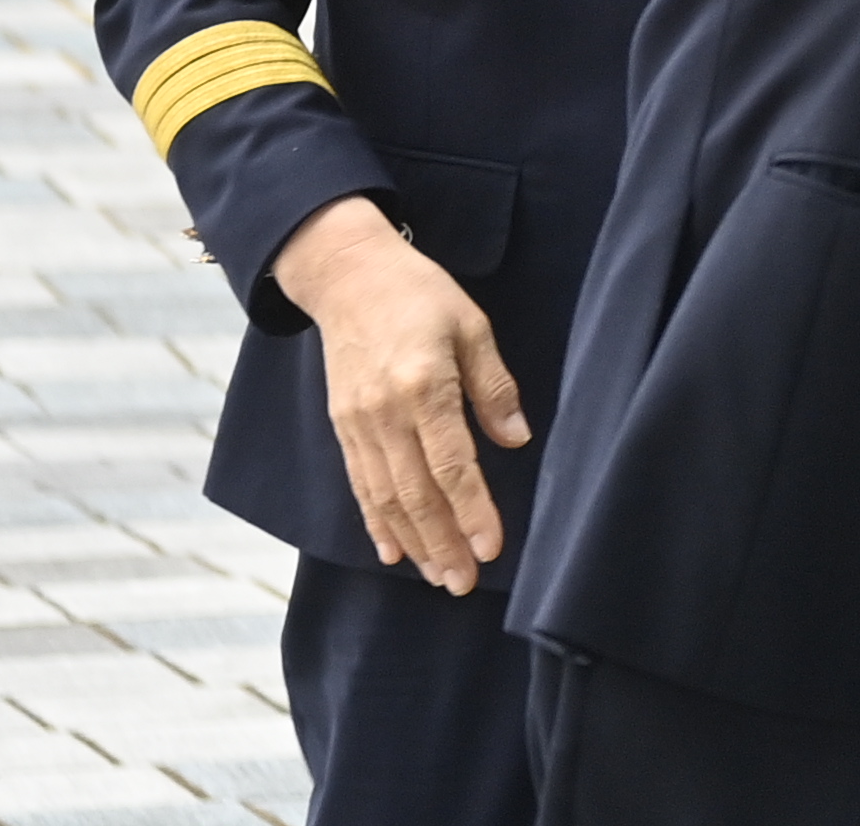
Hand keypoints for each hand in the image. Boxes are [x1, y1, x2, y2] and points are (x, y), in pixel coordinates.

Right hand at [273, 195, 529, 592]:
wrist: (348, 276)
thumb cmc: (420, 295)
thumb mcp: (471, 325)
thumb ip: (493, 385)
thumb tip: (517, 440)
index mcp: (424, 385)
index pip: (452, 464)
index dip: (472, 511)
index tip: (492, 548)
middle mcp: (385, 414)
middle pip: (417, 494)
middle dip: (443, 544)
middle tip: (464, 583)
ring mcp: (358, 424)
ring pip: (387, 498)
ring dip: (413, 543)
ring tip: (438, 578)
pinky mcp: (343, 427)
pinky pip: (361, 485)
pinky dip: (377, 522)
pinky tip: (393, 552)